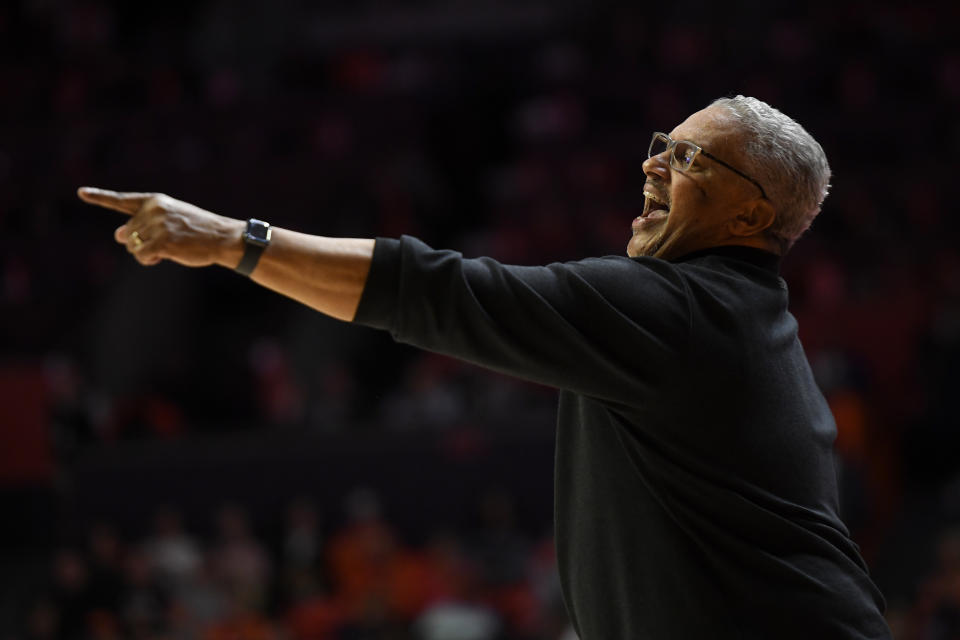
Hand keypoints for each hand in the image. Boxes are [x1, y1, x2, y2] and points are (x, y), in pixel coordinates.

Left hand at [77, 187, 244, 267]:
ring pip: (131, 245)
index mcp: (155, 201)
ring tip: (166, 250)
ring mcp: (156, 226)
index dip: (100, 197)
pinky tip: (162, 257)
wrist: (222, 237)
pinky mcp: (161, 242)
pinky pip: (140, 255)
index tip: (81, 192)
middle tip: (161, 244)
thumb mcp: (171, 220)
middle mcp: (152, 210)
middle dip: (139, 241)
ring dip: (144, 253)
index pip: (122, 200)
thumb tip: (118, 235)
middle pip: (127, 231)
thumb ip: (143, 224)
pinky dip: (148, 260)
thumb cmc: (198, 230)